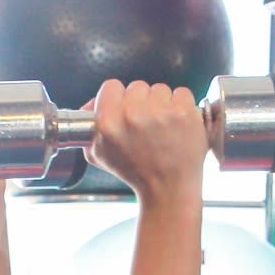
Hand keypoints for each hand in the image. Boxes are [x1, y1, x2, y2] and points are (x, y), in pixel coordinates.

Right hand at [83, 79, 208, 203]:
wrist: (168, 188)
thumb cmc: (136, 173)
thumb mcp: (101, 154)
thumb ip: (90, 128)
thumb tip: (91, 104)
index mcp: (109, 122)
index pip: (111, 86)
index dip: (118, 97)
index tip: (125, 107)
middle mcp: (133, 115)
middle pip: (137, 86)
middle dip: (141, 102)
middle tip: (146, 123)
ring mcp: (160, 112)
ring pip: (159, 89)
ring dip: (162, 104)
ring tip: (163, 126)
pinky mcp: (184, 113)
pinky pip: (181, 93)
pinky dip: (181, 105)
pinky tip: (177, 124)